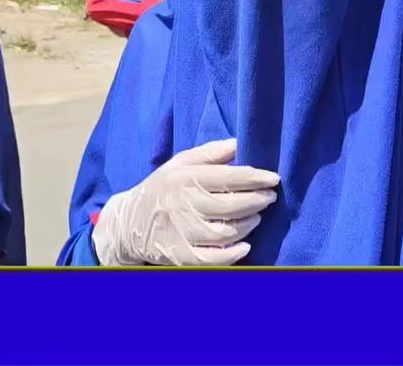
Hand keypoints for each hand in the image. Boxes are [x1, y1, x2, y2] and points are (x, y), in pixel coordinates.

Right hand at [92, 138, 279, 265]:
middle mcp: (183, 204)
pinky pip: (212, 259)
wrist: (128, 222)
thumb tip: (240, 143)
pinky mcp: (180, 255)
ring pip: (225, 232)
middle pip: (231, 206)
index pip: (228, 177)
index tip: (274, 178)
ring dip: (248, 225)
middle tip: (270, 197)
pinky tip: (245, 245)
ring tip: (256, 217)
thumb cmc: (162, 188)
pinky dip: (232, 254)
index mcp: (185, 178)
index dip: (255, 178)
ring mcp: (181, 232)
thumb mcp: (180, 163)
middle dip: (257, 201)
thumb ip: (210, 153)